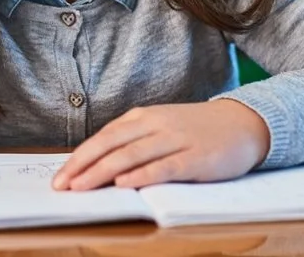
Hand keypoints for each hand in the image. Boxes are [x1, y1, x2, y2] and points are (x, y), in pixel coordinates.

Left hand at [52, 99, 270, 190]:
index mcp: (144, 117)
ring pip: (132, 155)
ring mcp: (176, 140)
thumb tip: (99, 166)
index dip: (79, 157)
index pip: (104, 138)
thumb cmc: (197, 130)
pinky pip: (165, 166)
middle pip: (111, 145)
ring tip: (82, 187)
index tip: (60, 176)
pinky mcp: (196, 158)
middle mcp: (156, 125)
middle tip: (62, 186)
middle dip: (83, 166)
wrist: (244, 122)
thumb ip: (134, 142)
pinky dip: (143, 175)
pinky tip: (125, 184)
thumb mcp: (162, 128)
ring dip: (103, 172)